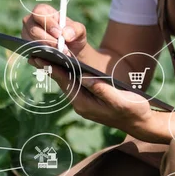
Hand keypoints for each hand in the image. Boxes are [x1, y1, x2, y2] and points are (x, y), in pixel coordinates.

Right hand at [22, 4, 87, 56]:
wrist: (71, 51)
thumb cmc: (73, 35)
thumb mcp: (79, 30)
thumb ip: (76, 29)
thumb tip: (66, 34)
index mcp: (43, 12)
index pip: (39, 13)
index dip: (48, 23)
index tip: (59, 34)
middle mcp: (31, 22)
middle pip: (34, 31)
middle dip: (49, 41)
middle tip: (63, 49)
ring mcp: (27, 37)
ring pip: (31, 44)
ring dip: (47, 51)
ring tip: (61, 55)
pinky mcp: (28, 50)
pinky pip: (31, 56)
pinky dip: (43, 60)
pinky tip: (53, 61)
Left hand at [32, 59, 161, 141]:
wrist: (141, 124)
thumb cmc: (133, 111)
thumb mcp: (120, 100)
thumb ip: (102, 89)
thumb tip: (86, 78)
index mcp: (85, 104)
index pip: (65, 82)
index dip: (53, 68)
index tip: (40, 57)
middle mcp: (80, 104)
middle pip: (62, 82)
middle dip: (49, 66)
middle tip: (33, 51)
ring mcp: (84, 102)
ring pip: (67, 82)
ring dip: (56, 68)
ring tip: (42, 53)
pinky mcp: (89, 99)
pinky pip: (74, 83)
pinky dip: (67, 72)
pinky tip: (62, 62)